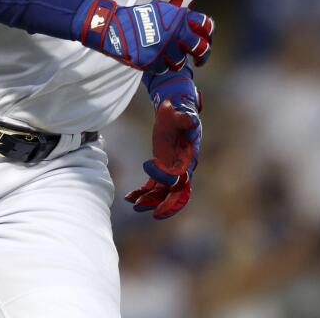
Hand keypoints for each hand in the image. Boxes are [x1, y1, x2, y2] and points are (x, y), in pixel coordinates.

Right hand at [73, 0, 213, 73]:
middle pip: (201, 48)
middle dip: (203, 56)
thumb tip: (194, 25)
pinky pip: (163, 69)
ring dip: (174, 61)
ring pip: (180, 62)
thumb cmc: (136, 18)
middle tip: (199, 60)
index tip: (206, 40)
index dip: (208, 34)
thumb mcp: (160, 9)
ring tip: (164, 55)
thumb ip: (178, 17)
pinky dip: (158, 65)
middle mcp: (176, 32)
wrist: (113, 27)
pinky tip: (150, 57)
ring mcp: (165, 48)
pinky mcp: (153, 61)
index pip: (205, 25)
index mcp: (179, 17)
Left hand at [126, 69, 201, 219]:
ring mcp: (172, 170)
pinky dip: (143, 192)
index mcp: (189, 157)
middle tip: (146, 209)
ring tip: (134, 204)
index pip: (180, 175)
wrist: (176, 109)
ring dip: (150, 200)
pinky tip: (129, 197)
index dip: (165, 175)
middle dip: (163, 203)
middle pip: (175, 192)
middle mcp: (183, 167)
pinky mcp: (162, 168)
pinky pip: (153, 186)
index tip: (147, 164)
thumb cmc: (178, 110)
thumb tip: (190, 119)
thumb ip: (185, 118)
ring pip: (163, 193)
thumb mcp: (181, 112)